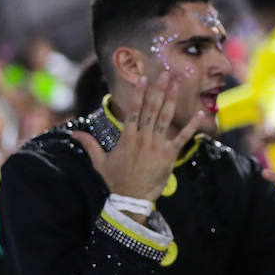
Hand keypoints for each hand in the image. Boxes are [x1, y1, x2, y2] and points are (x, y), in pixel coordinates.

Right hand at [72, 74, 204, 213]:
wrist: (130, 200)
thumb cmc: (114, 181)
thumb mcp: (99, 162)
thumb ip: (89, 144)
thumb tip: (74, 132)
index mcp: (127, 138)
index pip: (133, 110)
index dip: (139, 93)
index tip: (143, 78)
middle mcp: (143, 138)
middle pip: (151, 109)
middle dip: (158, 90)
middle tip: (166, 74)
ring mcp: (157, 146)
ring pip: (165, 118)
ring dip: (172, 100)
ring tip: (178, 84)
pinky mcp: (170, 155)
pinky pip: (183, 138)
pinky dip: (192, 126)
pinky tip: (201, 114)